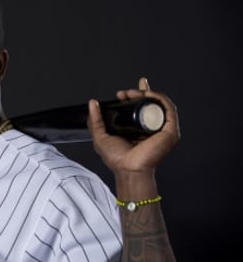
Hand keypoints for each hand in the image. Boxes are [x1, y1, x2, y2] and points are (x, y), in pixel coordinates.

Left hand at [87, 77, 179, 197]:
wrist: (127, 169)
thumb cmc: (116, 159)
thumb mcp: (100, 136)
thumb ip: (94, 120)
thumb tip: (93, 103)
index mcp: (139, 128)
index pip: (142, 108)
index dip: (137, 95)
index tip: (125, 92)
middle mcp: (152, 128)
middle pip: (151, 104)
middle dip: (139, 93)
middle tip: (125, 93)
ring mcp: (162, 129)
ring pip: (160, 104)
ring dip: (147, 94)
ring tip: (133, 93)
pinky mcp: (170, 131)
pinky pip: (168, 110)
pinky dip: (159, 99)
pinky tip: (148, 95)